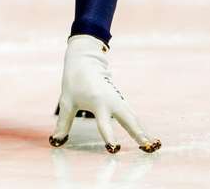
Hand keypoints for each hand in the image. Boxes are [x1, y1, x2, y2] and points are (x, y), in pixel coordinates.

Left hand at [50, 35, 160, 152]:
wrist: (85, 61)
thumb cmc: (74, 82)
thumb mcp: (66, 102)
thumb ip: (64, 123)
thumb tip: (56, 141)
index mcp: (97, 103)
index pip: (104, 124)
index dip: (108, 137)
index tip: (114, 148)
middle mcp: (112, 102)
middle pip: (128, 120)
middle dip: (138, 134)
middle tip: (147, 148)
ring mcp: (118, 100)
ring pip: (133, 118)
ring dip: (142, 132)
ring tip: (153, 147)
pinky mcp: (121, 101)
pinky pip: (132, 115)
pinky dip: (139, 126)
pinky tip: (146, 138)